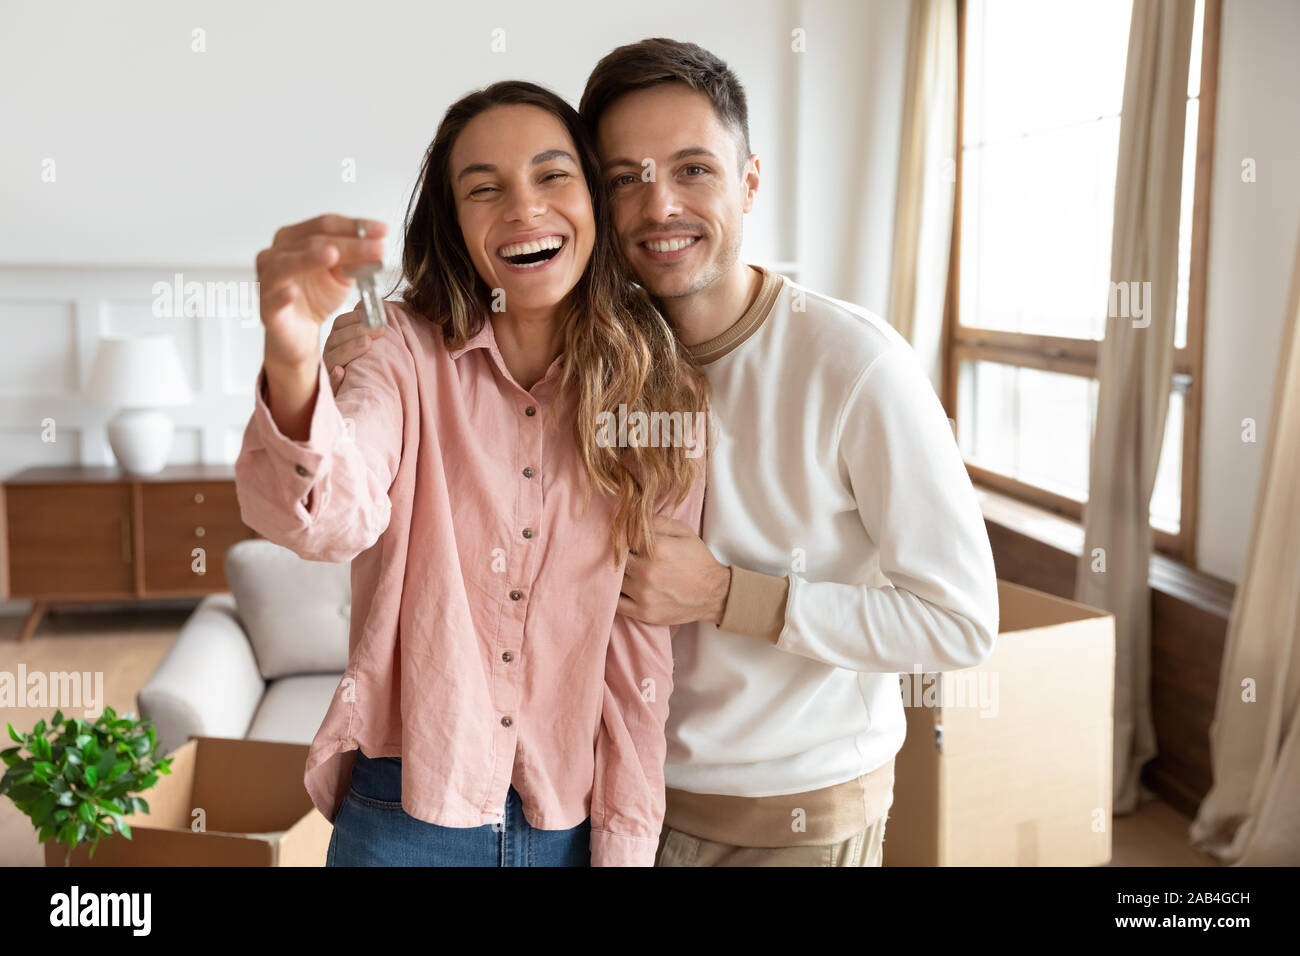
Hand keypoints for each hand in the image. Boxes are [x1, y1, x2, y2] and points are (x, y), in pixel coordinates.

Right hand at [255, 213, 387, 372]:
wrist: (300, 333)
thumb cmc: (316, 297)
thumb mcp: (342, 275)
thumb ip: (356, 260)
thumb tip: (378, 247)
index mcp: (294, 239)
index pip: (325, 225)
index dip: (355, 226)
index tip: (384, 230)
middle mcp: (276, 253)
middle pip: (312, 241)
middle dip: (348, 244)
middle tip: (378, 249)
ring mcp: (268, 280)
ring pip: (287, 264)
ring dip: (309, 259)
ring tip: (332, 254)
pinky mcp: (267, 309)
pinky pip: (271, 299)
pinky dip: (281, 295)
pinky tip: (292, 292)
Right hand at [323, 304, 387, 394]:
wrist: (353, 404)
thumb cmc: (362, 372)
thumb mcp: (363, 350)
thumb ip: (365, 331)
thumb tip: (375, 308)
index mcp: (336, 342)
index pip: (340, 324)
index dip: (355, 317)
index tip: (373, 312)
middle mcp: (329, 355)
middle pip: (337, 339)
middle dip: (358, 331)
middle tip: (380, 328)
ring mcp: (326, 373)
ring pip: (333, 359)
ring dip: (349, 350)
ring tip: (367, 343)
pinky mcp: (329, 392)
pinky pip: (328, 385)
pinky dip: (334, 378)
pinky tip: (340, 372)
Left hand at [618, 516, 730, 627]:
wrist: (714, 594)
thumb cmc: (698, 560)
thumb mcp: (683, 532)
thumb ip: (657, 521)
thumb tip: (632, 517)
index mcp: (657, 548)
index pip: (623, 535)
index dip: (622, 535)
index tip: (624, 536)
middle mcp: (647, 571)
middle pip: (615, 558)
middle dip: (617, 554)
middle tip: (623, 553)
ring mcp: (644, 594)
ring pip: (613, 580)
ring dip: (614, 574)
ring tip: (623, 570)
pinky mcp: (643, 612)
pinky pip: (615, 603)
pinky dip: (613, 594)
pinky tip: (620, 588)